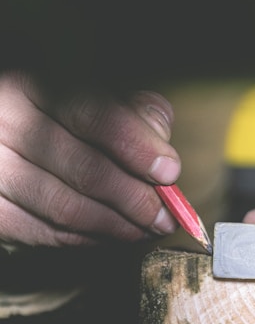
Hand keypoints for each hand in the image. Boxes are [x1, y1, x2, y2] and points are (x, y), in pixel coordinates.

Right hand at [0, 71, 180, 245]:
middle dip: (135, 198)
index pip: (92, 115)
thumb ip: (127, 109)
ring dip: (116, 225)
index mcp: (33, 85)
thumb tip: (159, 134)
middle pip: (84, 169)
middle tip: (166, 216)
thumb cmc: (54, 120)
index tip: (169, 172)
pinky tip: (110, 233)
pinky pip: (44, 233)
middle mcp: (4, 123)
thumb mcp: (88, 98)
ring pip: (65, 208)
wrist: (2, 144)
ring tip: (146, 229)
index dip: (137, 147)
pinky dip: (86, 238)